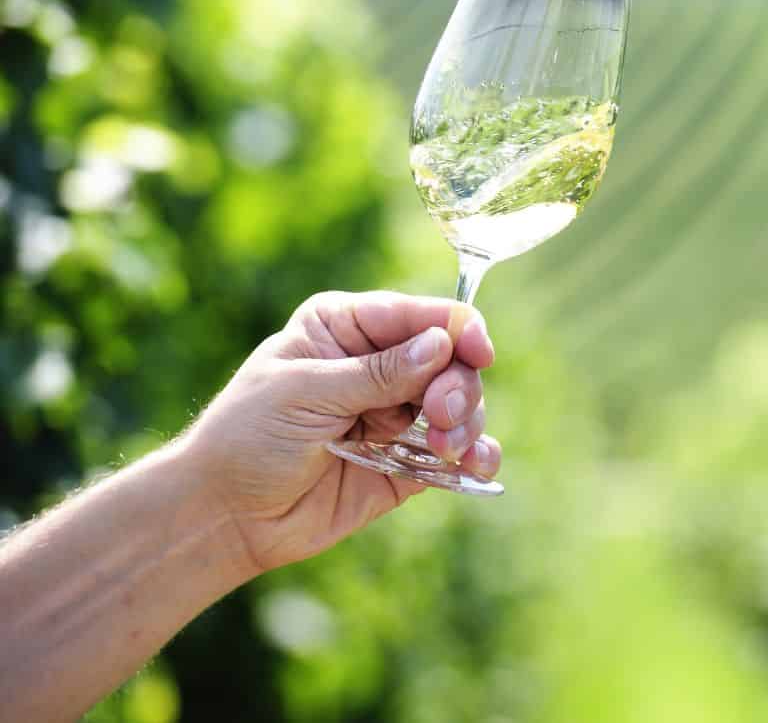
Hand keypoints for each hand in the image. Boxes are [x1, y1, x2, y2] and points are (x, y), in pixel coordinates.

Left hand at [178, 290, 500, 573]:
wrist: (226, 515)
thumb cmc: (247, 437)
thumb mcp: (305, 393)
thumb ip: (378, 373)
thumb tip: (442, 344)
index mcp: (347, 328)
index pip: (419, 316)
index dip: (457, 330)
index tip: (478, 353)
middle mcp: (379, 365)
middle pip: (452, 360)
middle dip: (458, 386)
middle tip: (440, 416)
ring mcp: (396, 415)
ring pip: (462, 405)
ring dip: (466, 423)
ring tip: (445, 448)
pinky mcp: (408, 462)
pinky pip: (458, 453)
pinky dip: (476, 456)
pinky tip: (477, 465)